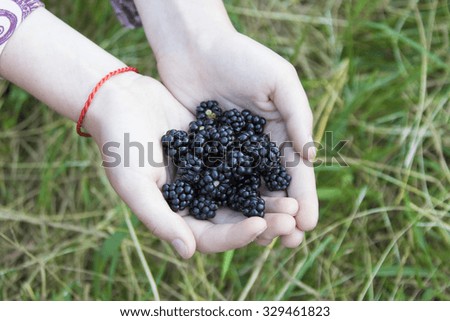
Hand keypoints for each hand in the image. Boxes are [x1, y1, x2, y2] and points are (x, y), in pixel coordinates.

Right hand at [84, 74, 301, 257]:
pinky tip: (282, 167)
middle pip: (234, 219)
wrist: (120, 100)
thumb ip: (159, 219)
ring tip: (294, 198)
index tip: (259, 225)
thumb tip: (188, 253)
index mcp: (176, 215)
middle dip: (264, 220)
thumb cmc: (119, 145)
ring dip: (268, 199)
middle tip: (291, 215)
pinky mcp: (216, 153)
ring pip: (243, 194)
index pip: (210, 237)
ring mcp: (207, 177)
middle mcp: (195, 201)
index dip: (236, 236)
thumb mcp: (134, 184)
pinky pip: (242, 166)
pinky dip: (260, 170)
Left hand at [154, 30, 318, 246]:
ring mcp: (231, 153)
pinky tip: (230, 222)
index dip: (304, 197)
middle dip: (284, 215)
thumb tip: (311, 157)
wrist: (195, 47)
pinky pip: (217, 182)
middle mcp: (258, 146)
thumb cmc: (241, 57)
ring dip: (258, 217)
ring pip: (247, 191)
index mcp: (281, 130)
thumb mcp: (279, 80)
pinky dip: (226, 202)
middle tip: (291, 243)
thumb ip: (297, 116)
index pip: (296, 170)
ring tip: (266, 242)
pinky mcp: (205, 153)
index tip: (310, 224)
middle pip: (273, 187)